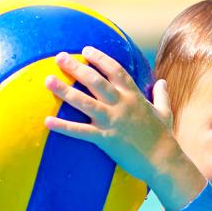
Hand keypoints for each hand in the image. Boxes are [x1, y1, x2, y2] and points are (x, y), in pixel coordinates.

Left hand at [43, 47, 176, 183]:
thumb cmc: (163, 137)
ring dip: (65, 90)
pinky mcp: (105, 138)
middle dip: (76, 68)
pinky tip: (47, 120)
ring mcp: (112, 121)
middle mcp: (121, 104)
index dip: (100, 59)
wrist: (162, 160)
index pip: (115, 71)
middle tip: (59, 57)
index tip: (86, 50)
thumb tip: (162, 82)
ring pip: (84, 102)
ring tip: (48, 80)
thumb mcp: (164, 112)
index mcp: (134, 96)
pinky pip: (80, 131)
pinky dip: (63, 126)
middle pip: (95, 81)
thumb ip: (161, 95)